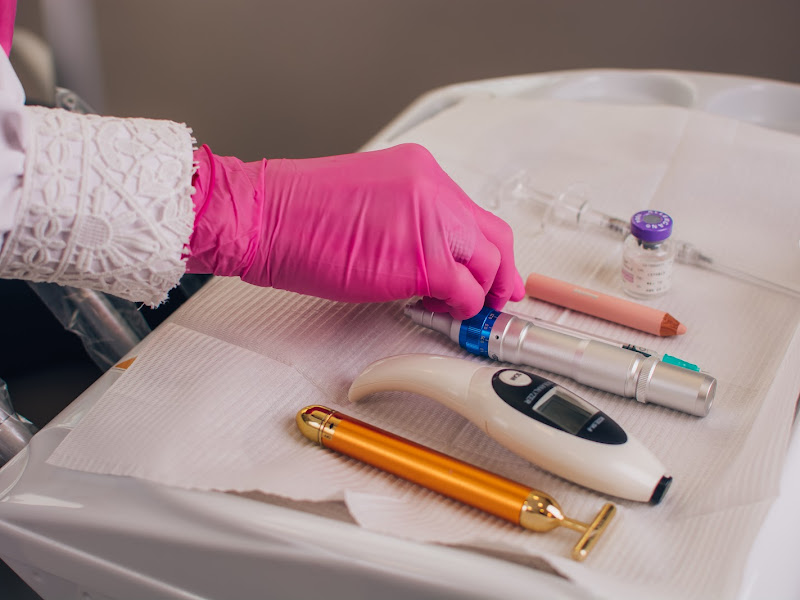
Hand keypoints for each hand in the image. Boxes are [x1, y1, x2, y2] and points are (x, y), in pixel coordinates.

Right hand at [187, 143, 524, 318]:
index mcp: (421, 170)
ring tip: (455, 307)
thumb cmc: (298, 213)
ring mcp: (433, 222)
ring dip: (478, 294)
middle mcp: (435, 189)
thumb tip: (432, 255)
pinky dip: (458, 308)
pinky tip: (438, 310)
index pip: (473, 212)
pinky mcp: (424, 260)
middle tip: (495, 298)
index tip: (488, 270)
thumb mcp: (370, 200)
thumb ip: (409, 218)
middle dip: (500, 273)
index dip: (485, 247)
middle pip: (493, 237)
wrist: (264, 217)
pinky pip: (464, 292)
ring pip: (487, 266)